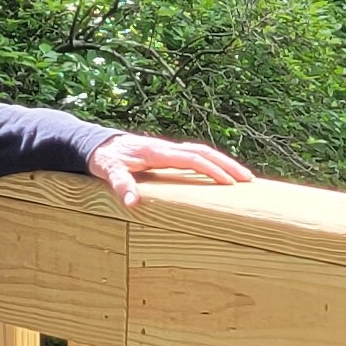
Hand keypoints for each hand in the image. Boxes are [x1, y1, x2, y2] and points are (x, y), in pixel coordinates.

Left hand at [86, 132, 255, 208]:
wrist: (98, 144)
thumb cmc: (104, 158)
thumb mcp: (108, 171)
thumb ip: (120, 184)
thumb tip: (132, 202)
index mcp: (157, 152)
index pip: (192, 159)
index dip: (211, 170)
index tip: (229, 182)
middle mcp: (167, 148)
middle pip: (204, 152)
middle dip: (227, 164)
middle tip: (248, 179)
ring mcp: (168, 150)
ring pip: (202, 151)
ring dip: (223, 162)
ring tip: (242, 176)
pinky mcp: (167, 154)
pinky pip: (195, 155)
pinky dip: (211, 161)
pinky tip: (220, 172)